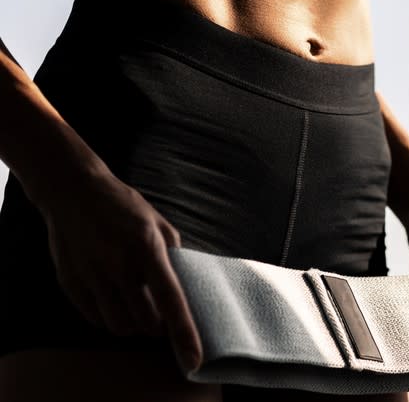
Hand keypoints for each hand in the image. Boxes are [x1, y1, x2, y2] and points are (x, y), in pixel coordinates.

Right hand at [35, 166, 202, 373]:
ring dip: (133, 325)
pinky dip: (109, 318)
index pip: (171, 300)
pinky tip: (114, 300)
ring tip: (136, 306)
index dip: (184, 333)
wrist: (75, 192)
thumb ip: (175, 255)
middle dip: (157, 325)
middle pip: (145, 323)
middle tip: (159, 313)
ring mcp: (91, 275)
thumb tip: (187, 285)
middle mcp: (119, 265)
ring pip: (119, 326)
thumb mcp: (159, 224)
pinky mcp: (70, 282)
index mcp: (148, 249)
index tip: (194, 359)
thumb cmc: (125, 207)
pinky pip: (95, 318)